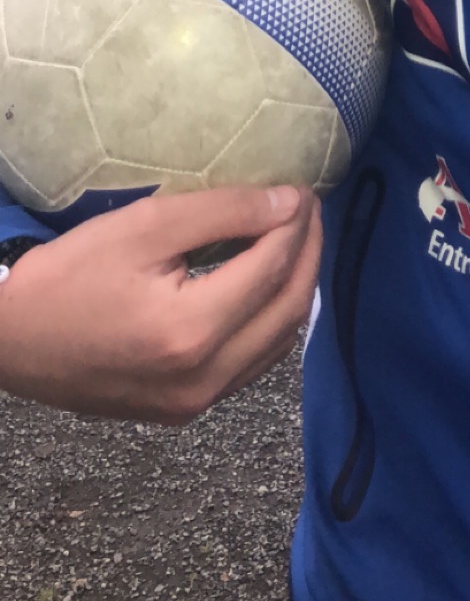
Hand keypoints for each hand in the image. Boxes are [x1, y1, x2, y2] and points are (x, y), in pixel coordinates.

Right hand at [0, 183, 321, 421]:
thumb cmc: (68, 278)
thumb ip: (223, 213)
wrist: (10, 342)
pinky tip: (265, 290)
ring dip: (294, 290)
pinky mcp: (183, 412)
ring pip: (277, 344)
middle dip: (307, 254)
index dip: (295, 222)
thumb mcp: (143, 227)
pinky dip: (269, 324)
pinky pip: (250, 367)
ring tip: (294, 242)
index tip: (303, 188)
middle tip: (309, 211)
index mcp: (192, 332)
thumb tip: (288, 203)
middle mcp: (204, 379)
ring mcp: (195, 404)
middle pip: (288, 310)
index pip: (272, 267)